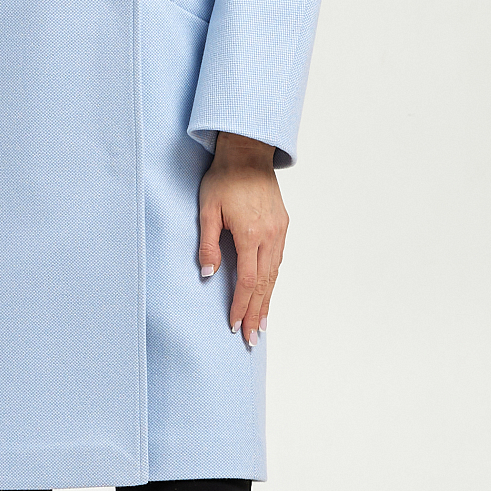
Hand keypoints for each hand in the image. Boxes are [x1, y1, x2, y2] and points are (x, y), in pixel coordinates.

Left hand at [197, 131, 286, 347]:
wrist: (248, 152)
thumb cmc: (223, 178)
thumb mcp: (207, 209)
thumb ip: (208, 244)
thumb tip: (207, 275)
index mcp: (250, 233)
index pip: (247, 280)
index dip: (240, 305)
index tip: (234, 324)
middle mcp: (270, 235)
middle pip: (264, 284)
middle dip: (256, 313)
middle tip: (251, 338)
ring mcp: (280, 230)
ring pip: (275, 274)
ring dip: (267, 301)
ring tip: (261, 325)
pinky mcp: (282, 225)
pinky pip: (279, 260)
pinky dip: (273, 281)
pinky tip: (268, 293)